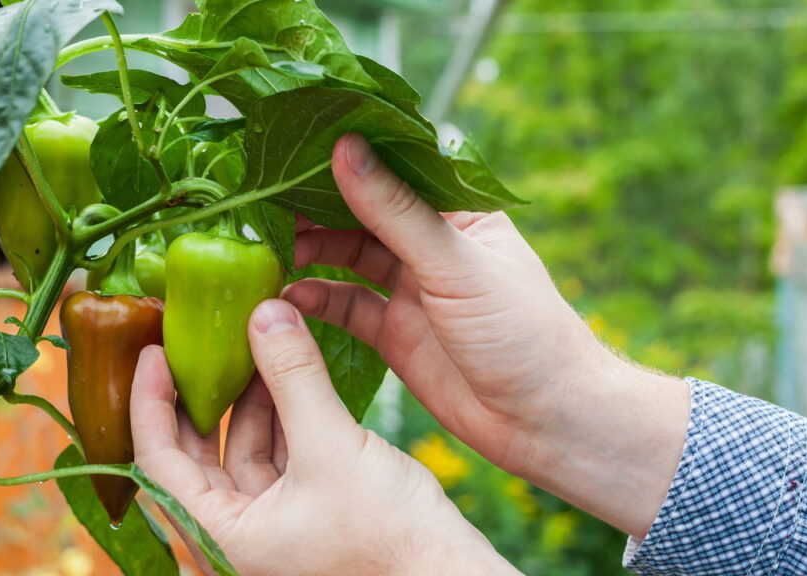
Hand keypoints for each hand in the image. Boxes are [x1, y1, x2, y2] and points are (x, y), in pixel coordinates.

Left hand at [131, 299, 520, 575]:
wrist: (445, 570)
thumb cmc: (389, 534)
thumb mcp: (332, 446)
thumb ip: (295, 378)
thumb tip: (264, 314)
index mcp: (223, 538)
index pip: (160, 462)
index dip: (152, 402)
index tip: (154, 351)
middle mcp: (238, 533)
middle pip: (197, 454)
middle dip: (201, 394)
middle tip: (200, 339)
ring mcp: (272, 521)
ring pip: (242, 448)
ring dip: (249, 396)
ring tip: (255, 341)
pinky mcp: (306, 507)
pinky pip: (278, 452)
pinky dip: (282, 412)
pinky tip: (289, 371)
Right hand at [285, 134, 690, 536]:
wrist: (544, 419)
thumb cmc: (522, 332)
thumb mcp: (457, 264)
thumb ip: (397, 212)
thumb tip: (347, 148)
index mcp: (460, 215)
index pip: (393, 174)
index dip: (344, 164)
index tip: (290, 154)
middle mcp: (433, 248)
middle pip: (362, 217)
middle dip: (315, 211)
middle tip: (262, 206)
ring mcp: (413, 292)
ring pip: (348, 261)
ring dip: (309, 254)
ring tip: (267, 251)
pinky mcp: (397, 335)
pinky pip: (347, 308)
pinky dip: (317, 300)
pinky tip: (288, 297)